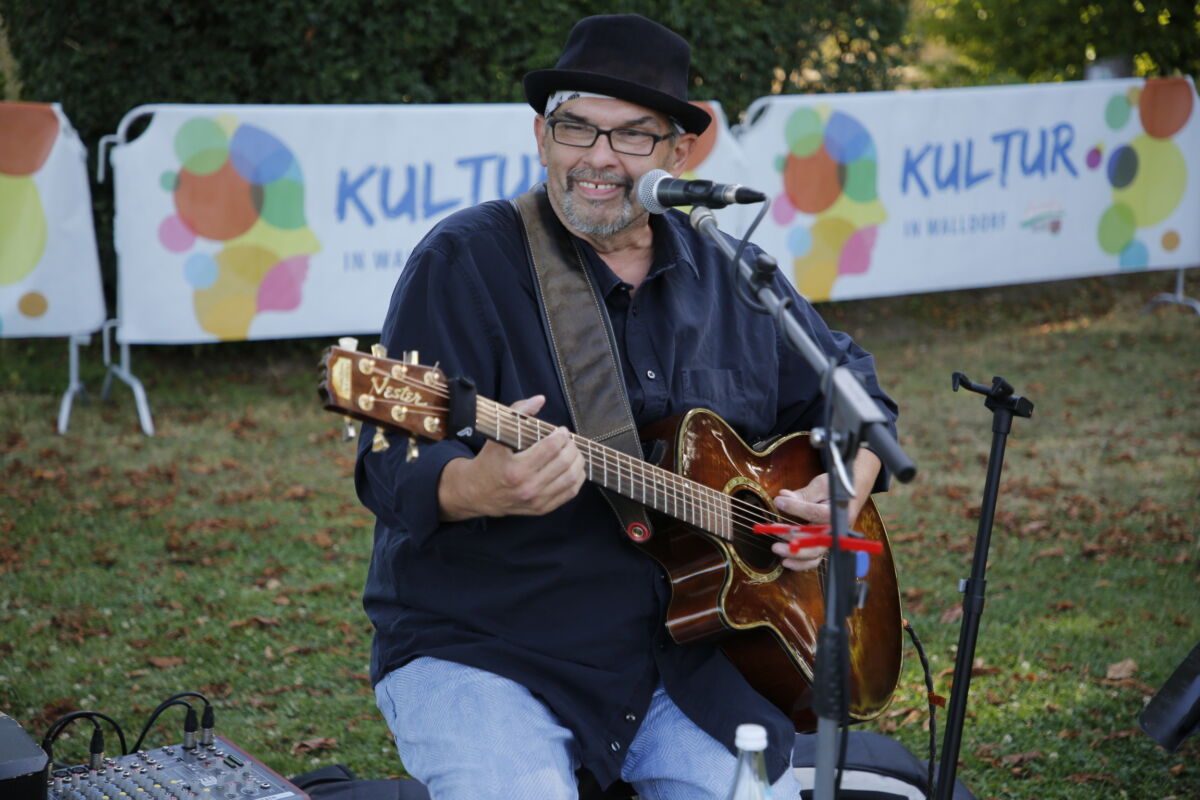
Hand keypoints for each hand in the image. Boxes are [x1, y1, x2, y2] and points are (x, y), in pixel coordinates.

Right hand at [438, 395, 586, 520]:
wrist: (476, 493)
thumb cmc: (488, 461)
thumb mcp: (496, 435)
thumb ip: (517, 412)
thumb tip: (540, 399)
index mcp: (515, 469)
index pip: (550, 448)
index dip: (561, 436)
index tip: (561, 431)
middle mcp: (527, 487)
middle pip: (564, 462)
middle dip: (572, 447)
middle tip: (569, 440)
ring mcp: (536, 500)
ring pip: (571, 478)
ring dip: (578, 461)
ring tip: (573, 452)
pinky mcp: (542, 508)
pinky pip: (570, 492)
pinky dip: (577, 478)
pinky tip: (574, 467)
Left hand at [770, 449, 881, 571]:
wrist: (854, 494)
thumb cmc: (838, 489)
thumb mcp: (821, 485)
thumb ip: (803, 495)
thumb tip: (782, 497)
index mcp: (837, 513)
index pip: (814, 513)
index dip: (795, 507)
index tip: (779, 501)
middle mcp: (836, 530)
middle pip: (816, 541)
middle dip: (793, 537)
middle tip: (774, 529)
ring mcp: (832, 540)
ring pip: (815, 555)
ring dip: (795, 554)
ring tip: (776, 548)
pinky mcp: (826, 546)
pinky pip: (815, 559)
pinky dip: (802, 564)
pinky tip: (786, 562)